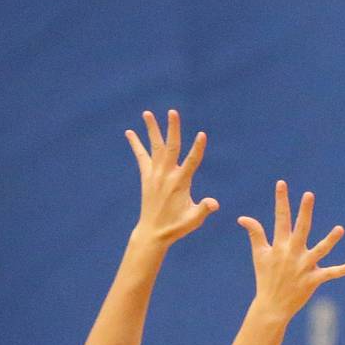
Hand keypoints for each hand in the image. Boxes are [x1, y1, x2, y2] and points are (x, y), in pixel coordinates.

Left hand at [125, 109, 218, 245]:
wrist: (153, 232)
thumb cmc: (177, 226)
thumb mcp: (194, 219)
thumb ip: (204, 209)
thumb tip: (214, 203)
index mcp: (180, 183)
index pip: (191, 161)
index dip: (198, 148)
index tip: (202, 134)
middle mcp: (166, 175)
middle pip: (170, 147)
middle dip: (172, 129)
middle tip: (173, 111)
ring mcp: (154, 175)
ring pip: (154, 147)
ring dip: (151, 129)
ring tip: (147, 113)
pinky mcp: (147, 177)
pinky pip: (141, 156)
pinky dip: (136, 144)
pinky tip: (130, 132)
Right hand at [238, 181, 344, 320]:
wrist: (271, 305)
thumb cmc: (266, 278)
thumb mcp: (259, 255)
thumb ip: (255, 234)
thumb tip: (243, 218)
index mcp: (280, 245)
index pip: (280, 218)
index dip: (281, 200)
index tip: (282, 183)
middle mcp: (292, 253)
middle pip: (300, 229)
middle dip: (304, 211)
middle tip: (309, 194)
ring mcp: (303, 266)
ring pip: (319, 250)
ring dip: (330, 240)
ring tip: (340, 229)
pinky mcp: (313, 279)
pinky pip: (330, 274)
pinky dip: (342, 270)